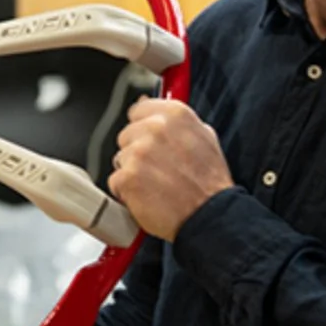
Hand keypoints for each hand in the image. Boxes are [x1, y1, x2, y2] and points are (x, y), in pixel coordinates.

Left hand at [108, 98, 233, 241]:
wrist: (208, 215)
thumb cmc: (210, 183)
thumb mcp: (205, 138)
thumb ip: (178, 123)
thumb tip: (157, 111)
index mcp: (175, 115)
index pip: (139, 110)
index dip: (142, 127)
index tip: (147, 139)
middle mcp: (155, 128)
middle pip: (126, 135)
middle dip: (137, 151)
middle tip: (157, 168)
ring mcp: (139, 152)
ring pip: (120, 158)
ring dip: (132, 172)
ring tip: (155, 184)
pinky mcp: (127, 177)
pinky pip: (115, 181)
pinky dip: (127, 191)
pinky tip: (147, 195)